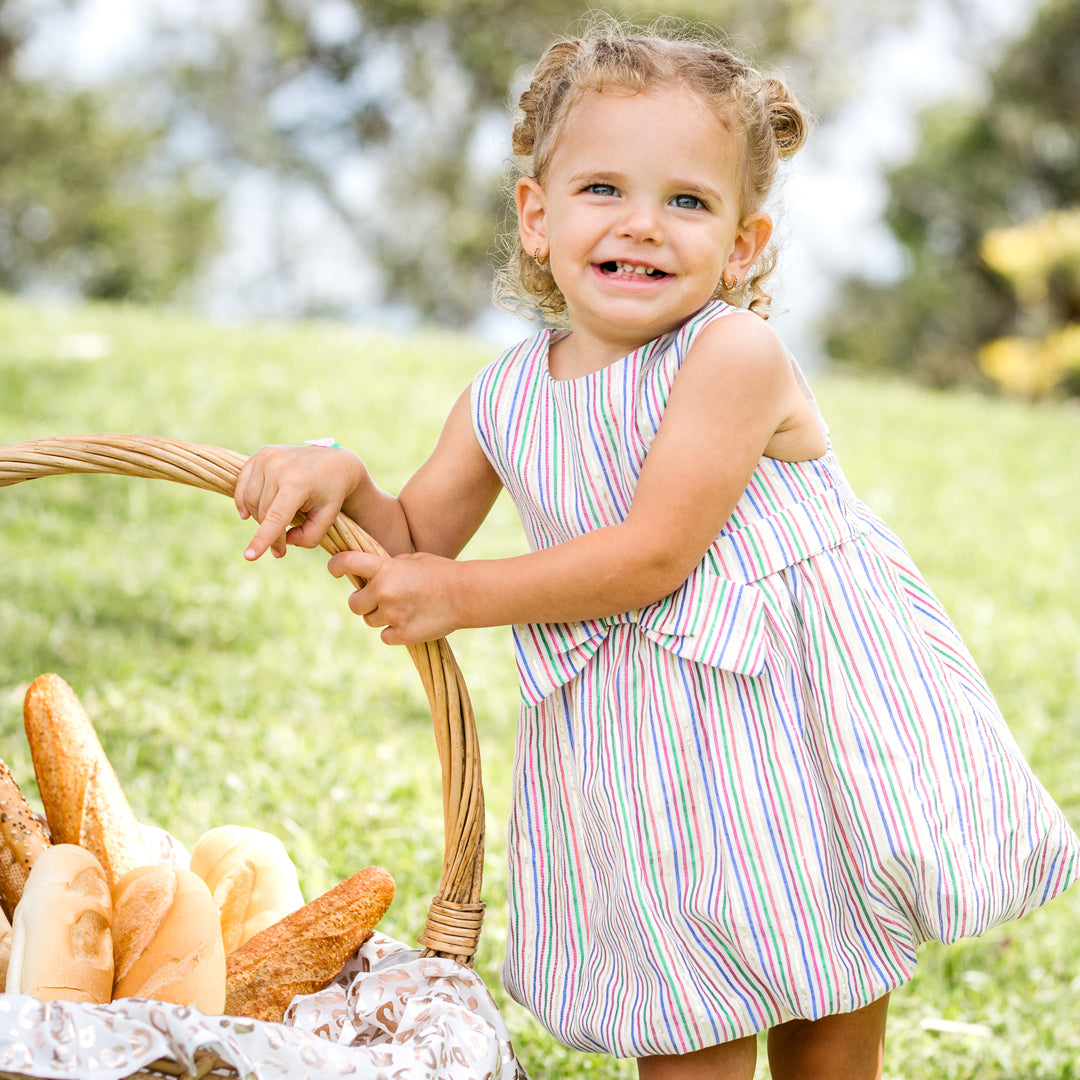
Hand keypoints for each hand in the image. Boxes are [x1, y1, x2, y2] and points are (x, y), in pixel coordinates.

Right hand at [235, 444, 363, 560]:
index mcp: (298, 483)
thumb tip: (284, 541)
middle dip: (270, 535)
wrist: (333, 461)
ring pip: (251, 501)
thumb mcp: (328, 518)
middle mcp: (279, 467)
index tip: (249, 557)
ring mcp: (267, 458)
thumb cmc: (331, 493)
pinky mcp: (260, 455)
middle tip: (281, 549)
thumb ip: (309, 537)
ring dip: (260, 518)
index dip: (262, 538)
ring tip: (278, 524)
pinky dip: (244, 502)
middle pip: (263, 512)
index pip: (275, 516)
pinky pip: (243, 486)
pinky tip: (249, 514)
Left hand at [328, 550, 459, 644]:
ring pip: (369, 621)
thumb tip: (374, 575)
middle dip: (363, 601)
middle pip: (354, 603)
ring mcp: (392, 615)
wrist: (466, 594)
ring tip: (403, 609)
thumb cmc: (442, 571)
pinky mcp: (403, 635)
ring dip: (380, 616)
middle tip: (378, 599)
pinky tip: (410, 622)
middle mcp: (383, 592)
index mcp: (385, 569)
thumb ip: (389, 566)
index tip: (333, 569)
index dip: (335, 566)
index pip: (347, 563)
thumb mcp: (413, 560)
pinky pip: (386, 636)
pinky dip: (393, 632)